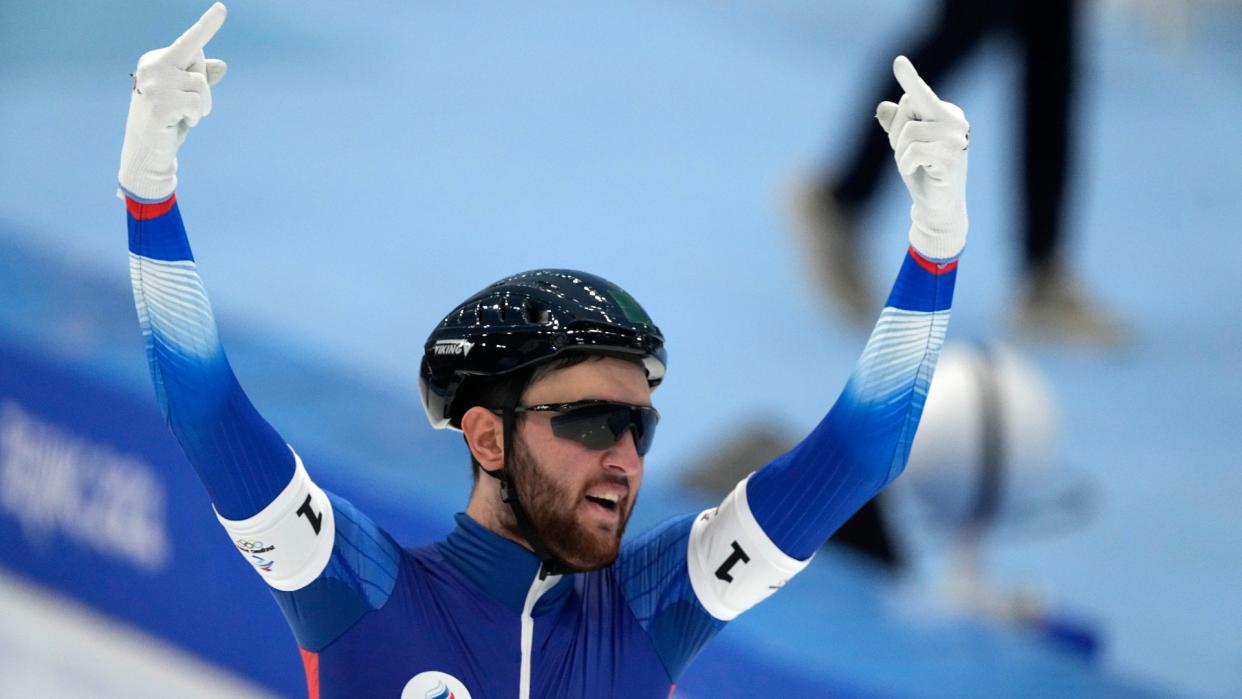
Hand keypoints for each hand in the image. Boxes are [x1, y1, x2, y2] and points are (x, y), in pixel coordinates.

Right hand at [118, 3, 227, 200]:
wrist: (147, 151)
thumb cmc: (168, 122)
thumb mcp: (186, 98)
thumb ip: (202, 80)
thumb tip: (222, 64)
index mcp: (157, 60)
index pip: (190, 42)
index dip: (208, 26)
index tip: (222, 8)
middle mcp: (154, 66)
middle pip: (201, 64)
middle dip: (203, 88)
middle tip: (185, 107)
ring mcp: (155, 84)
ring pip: (202, 86)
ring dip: (202, 106)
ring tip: (183, 116)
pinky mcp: (160, 103)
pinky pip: (197, 105)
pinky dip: (195, 117)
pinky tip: (178, 123)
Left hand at [876, 55, 969, 260]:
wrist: (937, 208)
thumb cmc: (921, 174)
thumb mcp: (903, 147)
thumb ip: (895, 126)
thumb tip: (882, 106)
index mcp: (944, 114)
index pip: (920, 94)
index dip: (909, 79)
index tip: (898, 61)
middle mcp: (955, 121)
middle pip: (907, 110)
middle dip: (897, 134)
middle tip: (910, 157)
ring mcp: (956, 139)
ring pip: (907, 133)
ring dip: (901, 155)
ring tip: (916, 167)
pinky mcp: (952, 157)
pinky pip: (913, 152)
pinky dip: (907, 165)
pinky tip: (919, 173)